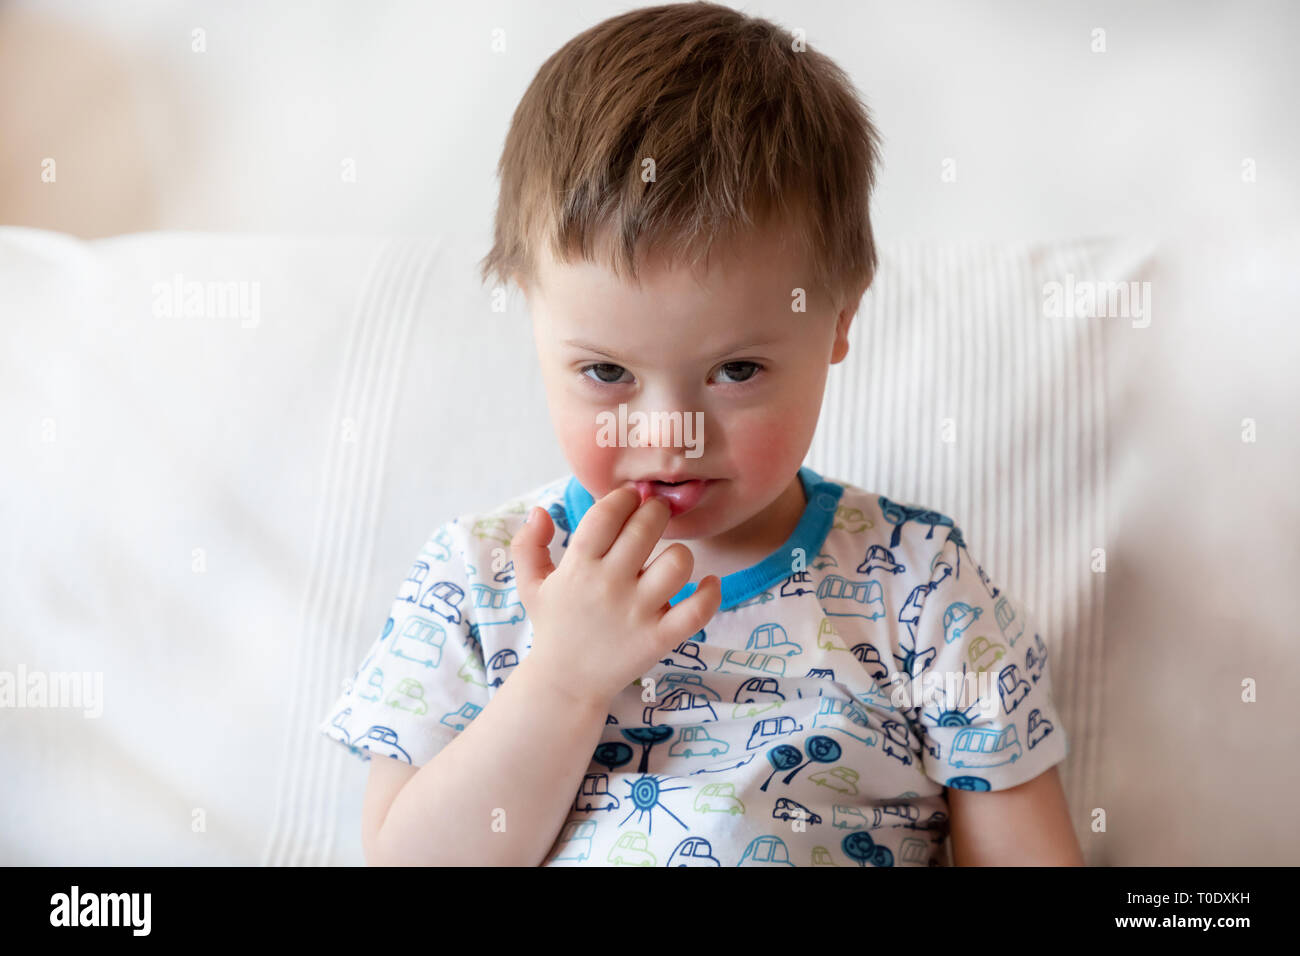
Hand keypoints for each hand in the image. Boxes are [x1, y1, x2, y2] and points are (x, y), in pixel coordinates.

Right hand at [510, 484, 722, 707]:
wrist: (565, 683)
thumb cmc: (554, 626)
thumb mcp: (530, 585)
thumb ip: (527, 545)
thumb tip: (540, 510)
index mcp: (578, 567)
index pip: (607, 514)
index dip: (624, 497)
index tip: (630, 498)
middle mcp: (609, 585)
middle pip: (646, 528)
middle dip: (655, 511)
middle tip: (655, 515)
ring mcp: (637, 612)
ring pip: (678, 562)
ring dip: (680, 552)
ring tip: (670, 558)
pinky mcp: (659, 638)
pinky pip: (698, 609)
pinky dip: (710, 593)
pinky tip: (708, 583)